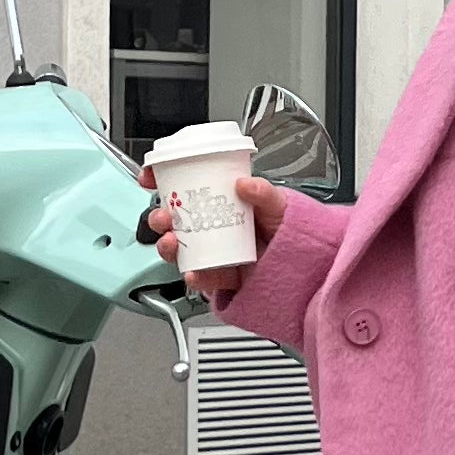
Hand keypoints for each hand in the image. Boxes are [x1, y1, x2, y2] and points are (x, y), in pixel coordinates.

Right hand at [138, 170, 286, 306]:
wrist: (304, 268)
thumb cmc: (290, 232)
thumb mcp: (280, 206)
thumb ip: (265, 194)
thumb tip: (245, 184)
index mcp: (220, 203)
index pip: (184, 188)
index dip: (161, 180)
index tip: (149, 176)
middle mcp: (211, 228)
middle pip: (173, 221)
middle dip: (158, 217)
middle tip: (163, 216)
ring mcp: (212, 253)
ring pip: (178, 250)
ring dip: (167, 246)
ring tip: (173, 242)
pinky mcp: (218, 277)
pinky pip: (199, 278)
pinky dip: (193, 277)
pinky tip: (194, 272)